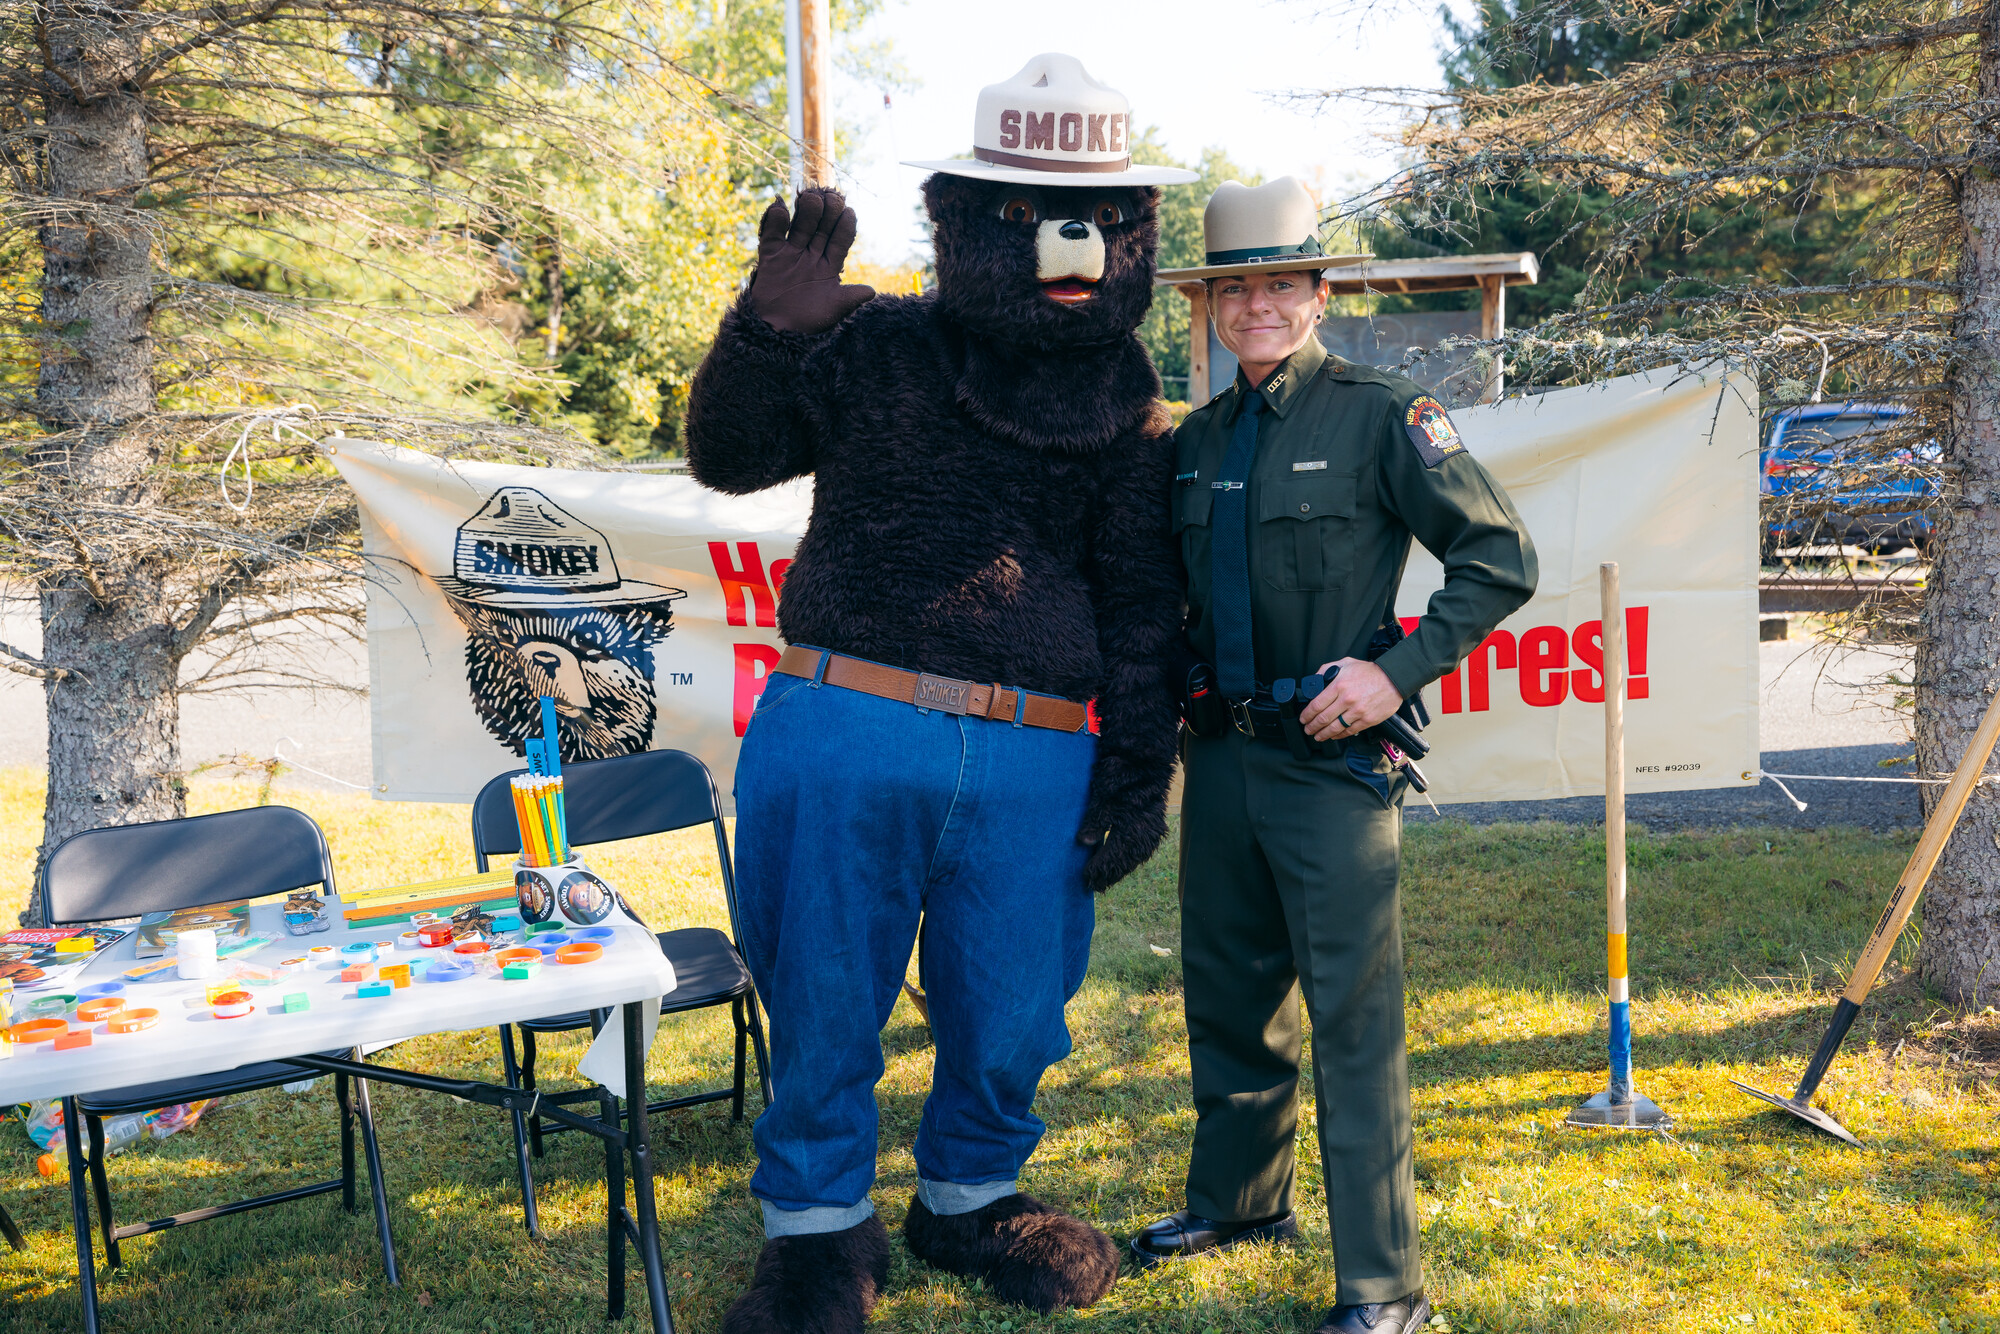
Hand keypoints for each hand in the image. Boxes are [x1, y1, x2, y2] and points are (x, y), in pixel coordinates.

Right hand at [747, 189, 876, 333]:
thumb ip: (851, 298)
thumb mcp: (834, 310)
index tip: (849, 212)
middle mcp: (812, 255)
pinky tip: (781, 209)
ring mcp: (791, 253)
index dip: (845, 226)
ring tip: (812, 199)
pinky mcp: (770, 255)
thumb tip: (872, 291)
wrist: (777, 331)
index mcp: (830, 265)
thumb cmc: (809, 321)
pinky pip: (772, 233)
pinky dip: (775, 219)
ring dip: (807, 210)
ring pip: (801, 224)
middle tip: (832, 198)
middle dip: (828, 211)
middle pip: (822, 226)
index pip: (840, 240)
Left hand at [1076, 780, 1167, 892]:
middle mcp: (1145, 834)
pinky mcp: (1155, 824)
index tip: (1085, 879)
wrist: (1145, 759)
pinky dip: (1130, 857)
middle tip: (1093, 886)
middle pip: (1125, 862)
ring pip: (1135, 857)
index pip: (1112, 857)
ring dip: (1120, 868)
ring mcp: (1153, 830)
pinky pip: (1142, 848)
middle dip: (1109, 874)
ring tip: (1106, 878)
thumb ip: (1094, 822)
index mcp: (1131, 829)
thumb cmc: (1120, 775)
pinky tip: (1122, 860)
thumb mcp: (1102, 797)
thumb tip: (1084, 843)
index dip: (1098, 870)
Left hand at [1298, 658, 1401, 741]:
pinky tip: (1334, 735)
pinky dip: (1339, 735)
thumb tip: (1314, 680)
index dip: (1307, 715)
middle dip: (1312, 727)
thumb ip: (1327, 670)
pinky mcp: (1367, 720)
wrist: (1393, 678)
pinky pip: (1350, 731)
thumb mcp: (1345, 663)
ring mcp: (1357, 711)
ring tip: (1318, 736)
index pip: (1316, 705)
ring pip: (1335, 728)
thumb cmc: (1369, 671)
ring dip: (1323, 734)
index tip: (1303, 719)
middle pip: (1323, 718)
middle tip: (1308, 730)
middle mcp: (1347, 700)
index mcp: (1339, 686)